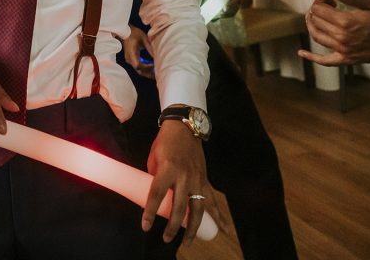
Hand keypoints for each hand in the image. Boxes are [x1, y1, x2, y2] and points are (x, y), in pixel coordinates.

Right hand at [122, 27, 154, 78]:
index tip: (154, 65)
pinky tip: (152, 68)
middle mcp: (129, 59)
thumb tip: (158, 57)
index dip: (147, 67)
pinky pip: (137, 67)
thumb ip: (150, 48)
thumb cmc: (134, 34)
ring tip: (156, 73)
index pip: (138, 65)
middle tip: (158, 75)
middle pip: (138, 71)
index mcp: (132, 53)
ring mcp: (129, 60)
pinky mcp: (131, 60)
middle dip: (148, 74)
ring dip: (147, 72)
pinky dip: (145, 69)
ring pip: (138, 70)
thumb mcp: (144, 38)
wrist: (124, 32)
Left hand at [143, 122, 227, 243]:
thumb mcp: (154, 158)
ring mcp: (197, 179)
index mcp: (168, 169)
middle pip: (179, 208)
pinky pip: (213, 201)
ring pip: (197, 209)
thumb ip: (155, 178)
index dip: (150, 212)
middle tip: (165, 239)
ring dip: (193, 228)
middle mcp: (184, 176)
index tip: (145, 226)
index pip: (157, 195)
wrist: (185, 127)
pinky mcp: (205, 180)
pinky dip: (219, 216)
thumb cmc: (165, 142)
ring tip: (186, 242)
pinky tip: (224, 230)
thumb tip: (153, 197)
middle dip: (172, 226)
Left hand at [299, 0, 369, 65]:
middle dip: (316, 10)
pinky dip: (311, 58)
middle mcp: (341, 37)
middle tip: (326, 6)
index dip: (320, 1)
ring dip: (311, 26)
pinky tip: (301, 53)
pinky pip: (325, 61)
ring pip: (317, 37)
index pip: (319, 9)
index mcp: (346, 21)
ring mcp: (343, 50)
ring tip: (315, 18)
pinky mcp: (347, 60)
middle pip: (316, 21)